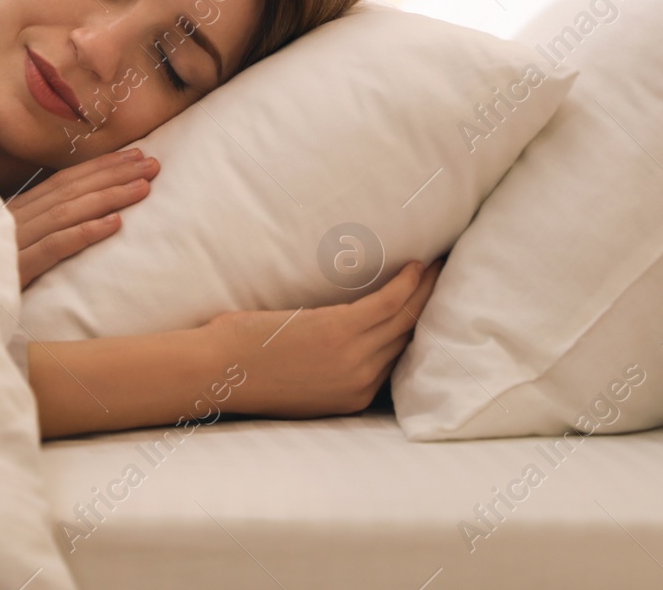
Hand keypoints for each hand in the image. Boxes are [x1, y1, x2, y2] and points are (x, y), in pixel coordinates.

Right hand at [6, 147, 159, 288]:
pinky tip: (114, 225)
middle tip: (152, 163)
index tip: (134, 156)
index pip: (63, 182)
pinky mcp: (15, 269)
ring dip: (108, 197)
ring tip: (143, 189)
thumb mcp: (12, 249)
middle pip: (70, 191)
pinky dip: (85, 232)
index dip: (100, 167)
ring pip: (67, 212)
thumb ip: (38, 231)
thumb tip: (79, 216)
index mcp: (14, 212)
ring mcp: (14, 243)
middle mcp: (14, 220)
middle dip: (113, 174)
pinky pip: (55, 246)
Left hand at [202, 259, 442, 418]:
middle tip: (450, 281)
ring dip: (427, 289)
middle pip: (411, 338)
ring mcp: (353, 359)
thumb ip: (326, 366)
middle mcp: (361, 382)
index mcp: (353, 397)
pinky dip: (406, 283)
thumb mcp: (297, 380)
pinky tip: (416, 266)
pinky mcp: (339, 332)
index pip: (399, 360)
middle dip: (432, 307)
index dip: (419, 330)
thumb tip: (336, 338)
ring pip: (405, 318)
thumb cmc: (241, 369)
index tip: (432, 307)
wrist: (212, 372)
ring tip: (441, 267)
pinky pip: (386, 304)